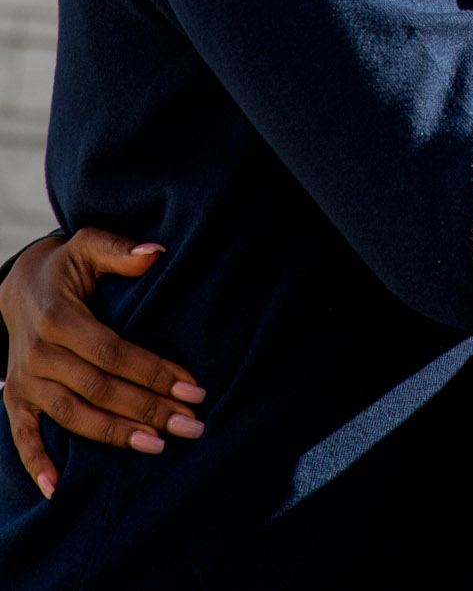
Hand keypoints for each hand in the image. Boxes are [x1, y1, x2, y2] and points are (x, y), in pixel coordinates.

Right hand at [0, 229, 204, 498]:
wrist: (18, 286)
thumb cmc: (67, 266)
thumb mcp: (89, 245)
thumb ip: (120, 250)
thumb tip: (156, 253)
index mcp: (59, 318)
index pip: (113, 353)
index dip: (154, 372)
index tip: (193, 388)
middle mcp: (39, 354)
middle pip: (100, 390)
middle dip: (148, 410)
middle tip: (192, 425)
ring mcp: (25, 381)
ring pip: (74, 416)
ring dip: (116, 435)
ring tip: (158, 447)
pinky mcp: (16, 400)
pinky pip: (23, 436)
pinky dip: (37, 463)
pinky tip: (58, 488)